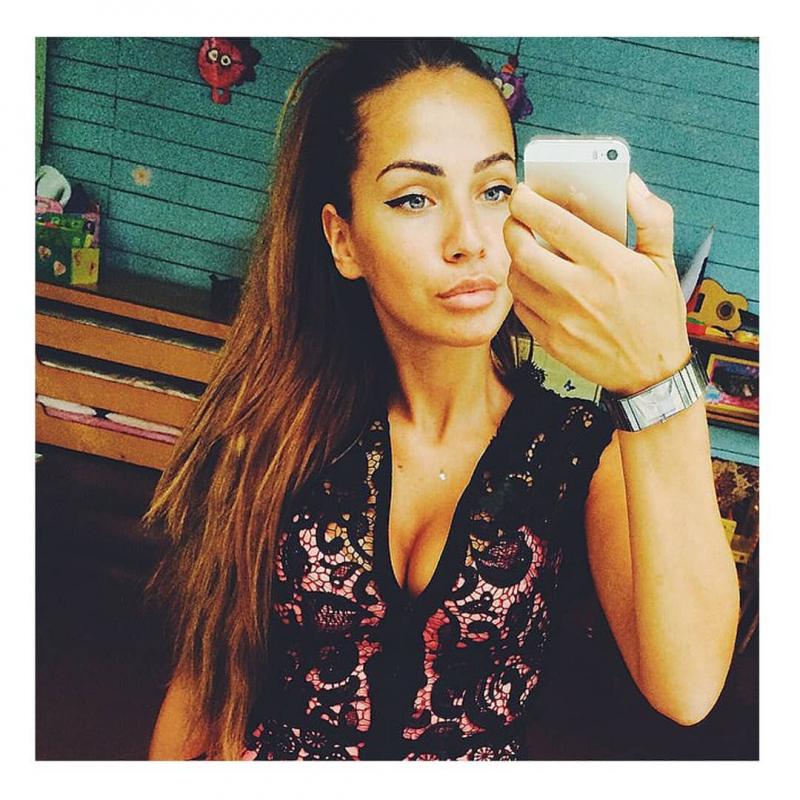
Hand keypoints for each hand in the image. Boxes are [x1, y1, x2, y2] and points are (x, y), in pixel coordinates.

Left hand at [503, 173, 690, 395]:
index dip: (529, 203)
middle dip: (512, 226)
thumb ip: (651, 217)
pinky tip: (534, 283)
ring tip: (527, 252)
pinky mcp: (550, 340)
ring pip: (516, 278)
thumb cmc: (657, 316)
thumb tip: (631, 184)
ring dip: (515, 259)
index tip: (523, 193)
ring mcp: (561, 318)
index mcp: (607, 264)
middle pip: (522, 249)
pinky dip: (522, 290)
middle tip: (517, 219)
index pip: (554, 223)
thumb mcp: (664, 262)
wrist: (652, 375)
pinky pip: (521, 308)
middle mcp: (580, 290)